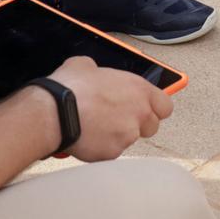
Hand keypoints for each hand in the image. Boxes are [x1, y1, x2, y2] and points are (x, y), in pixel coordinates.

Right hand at [52, 55, 170, 161]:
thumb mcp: (85, 65)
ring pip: (129, 140)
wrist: (54, 113)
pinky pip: (111, 153)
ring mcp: (128, 135)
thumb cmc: (70, 87)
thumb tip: (92, 71)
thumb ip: (99, 71)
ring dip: (116, 136)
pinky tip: (86, 137)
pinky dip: (101, 148)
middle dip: (136, 125)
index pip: (165, 105)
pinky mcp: (113, 153)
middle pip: (151, 127)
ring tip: (94, 127)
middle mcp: (139, 113)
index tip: (145, 109)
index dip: (154, 108)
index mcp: (138, 89)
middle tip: (116, 119)